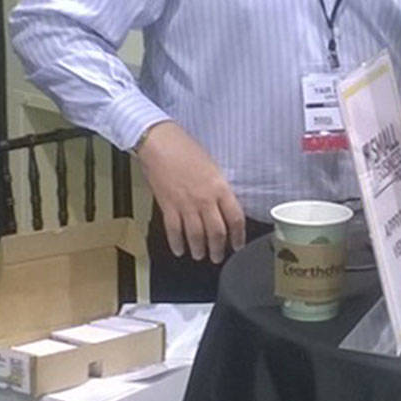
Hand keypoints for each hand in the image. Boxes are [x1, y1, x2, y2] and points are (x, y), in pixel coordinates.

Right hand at [134, 121, 245, 262]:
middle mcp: (205, 199)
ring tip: (200, 255)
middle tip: (218, 256)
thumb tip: (224, 207)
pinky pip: (174, 230)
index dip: (238, 235)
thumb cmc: (188, 150)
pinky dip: (177, 243)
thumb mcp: (214, 168)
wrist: (161, 144)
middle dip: (218, 248)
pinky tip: (179, 250)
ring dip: (199, 249)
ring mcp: (186, 204)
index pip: (235, 218)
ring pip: (196, 235)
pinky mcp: (168, 206)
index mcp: (220, 188)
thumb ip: (220, 189)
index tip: (238, 244)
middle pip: (216, 232)